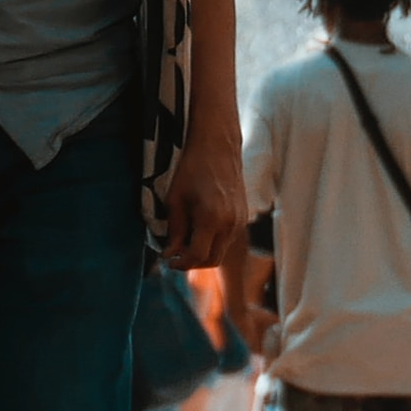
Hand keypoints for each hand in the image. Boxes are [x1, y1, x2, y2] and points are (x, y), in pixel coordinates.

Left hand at [162, 131, 247, 272]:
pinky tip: (198, 230)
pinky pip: (227, 240)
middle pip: (211, 261)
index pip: (197, 256)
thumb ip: (174, 230)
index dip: (179, 263)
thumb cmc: (192, 168)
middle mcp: (230, 224)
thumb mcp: (175, 199)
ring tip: (183, 241)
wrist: (218, 147)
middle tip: (174, 255)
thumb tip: (170, 253)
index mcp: (212, 219)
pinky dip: (212, 242)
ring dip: (202, 253)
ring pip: (220, 252)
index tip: (167, 259)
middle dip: (191, 263)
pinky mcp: (243, 217)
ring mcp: (240, 222)